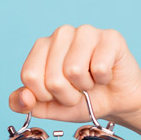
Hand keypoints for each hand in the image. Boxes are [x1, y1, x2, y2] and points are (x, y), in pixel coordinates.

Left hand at [8, 25, 140, 126]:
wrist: (117, 101)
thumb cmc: (83, 99)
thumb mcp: (47, 107)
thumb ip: (24, 103)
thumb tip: (24, 97)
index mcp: (42, 47)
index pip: (30, 76)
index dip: (44, 95)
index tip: (56, 95)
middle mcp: (61, 34)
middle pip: (53, 77)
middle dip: (67, 95)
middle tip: (78, 90)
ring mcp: (85, 32)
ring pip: (74, 70)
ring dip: (85, 87)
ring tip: (91, 82)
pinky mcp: (110, 37)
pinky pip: (99, 67)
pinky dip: (103, 80)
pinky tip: (106, 75)